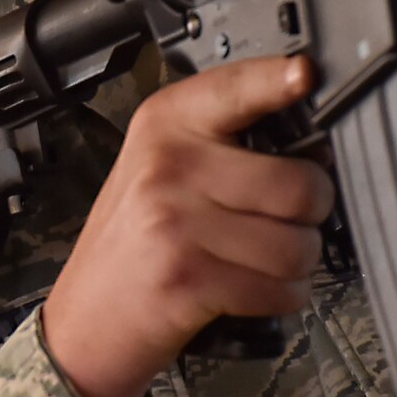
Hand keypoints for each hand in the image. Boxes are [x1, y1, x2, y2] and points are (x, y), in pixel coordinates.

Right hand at [42, 55, 332, 396]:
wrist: (83, 322)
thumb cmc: (131, 245)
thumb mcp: (158, 171)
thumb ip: (219, 145)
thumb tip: (311, 144)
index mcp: (163, 127)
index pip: (234, 90)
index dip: (277, 80)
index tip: (304, 73)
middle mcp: (168, 167)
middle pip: (296, 183)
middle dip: (314, 213)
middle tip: (292, 220)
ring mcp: (175, 223)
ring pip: (295, 243)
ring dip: (301, 263)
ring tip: (271, 261)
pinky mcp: (189, 279)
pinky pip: (279, 288)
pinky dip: (285, 296)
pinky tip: (260, 290)